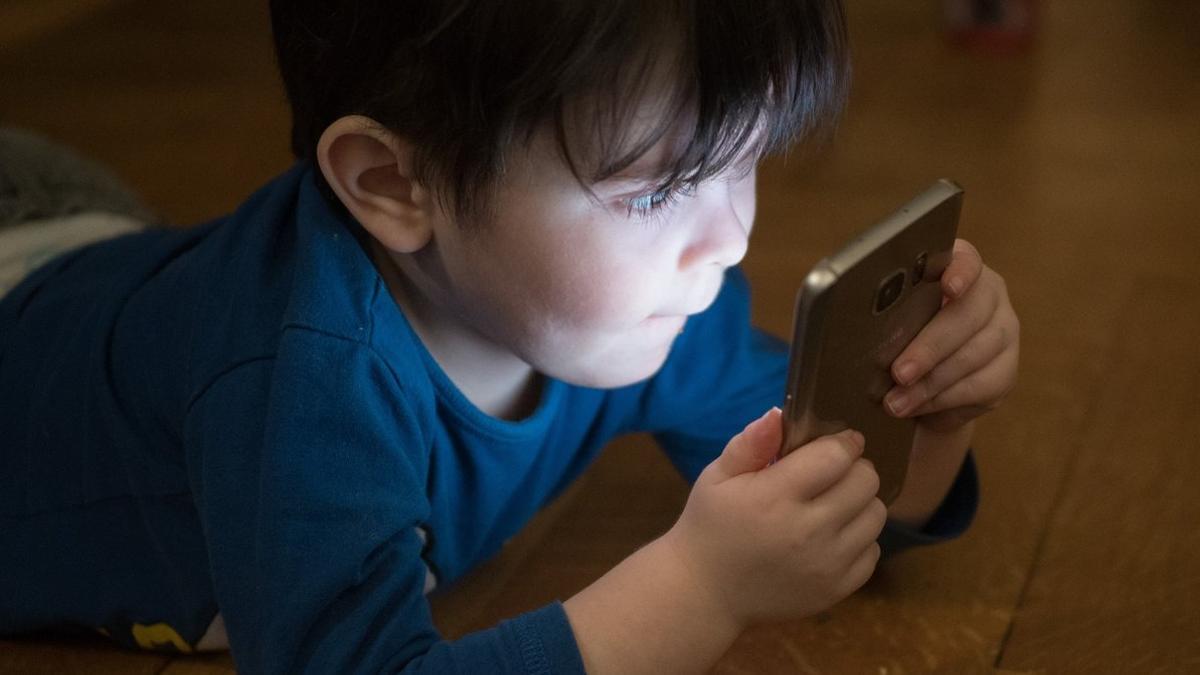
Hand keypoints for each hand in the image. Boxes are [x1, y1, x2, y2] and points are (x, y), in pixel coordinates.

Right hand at [663, 409, 884, 627]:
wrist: (706, 593)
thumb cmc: (710, 526)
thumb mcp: (717, 478)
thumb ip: (750, 444)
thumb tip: (779, 414)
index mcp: (775, 497)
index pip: (836, 456)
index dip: (844, 442)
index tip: (840, 440)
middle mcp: (808, 531)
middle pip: (865, 482)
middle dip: (855, 468)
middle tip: (835, 472)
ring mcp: (826, 565)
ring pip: (876, 515)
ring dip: (861, 502)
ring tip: (834, 503)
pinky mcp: (837, 590)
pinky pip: (873, 551)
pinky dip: (859, 539)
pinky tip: (832, 536)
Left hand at [884, 239, 1019, 431]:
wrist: (922, 384)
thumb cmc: (896, 339)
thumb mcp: (887, 319)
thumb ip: (882, 313)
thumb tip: (854, 322)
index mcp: (958, 269)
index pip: (966, 260)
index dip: (959, 272)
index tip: (947, 287)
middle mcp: (989, 295)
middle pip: (968, 314)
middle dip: (929, 347)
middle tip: (899, 372)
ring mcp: (1003, 332)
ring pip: (974, 355)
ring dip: (931, 382)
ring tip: (897, 401)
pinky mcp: (1006, 370)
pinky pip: (981, 385)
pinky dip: (944, 399)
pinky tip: (918, 407)